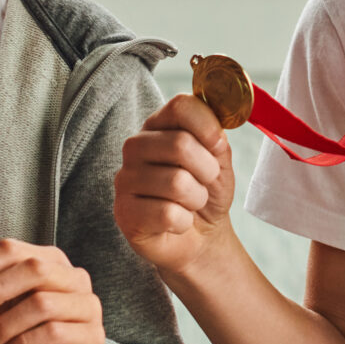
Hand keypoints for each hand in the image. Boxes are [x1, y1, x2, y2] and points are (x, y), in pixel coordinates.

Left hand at [0, 240, 103, 343]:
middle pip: (33, 269)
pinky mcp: (93, 336)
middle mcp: (74, 278)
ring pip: (43, 303)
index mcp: (51, 262)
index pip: (13, 250)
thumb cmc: (31, 340)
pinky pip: (53, 333)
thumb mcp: (5, 313)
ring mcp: (88, 306)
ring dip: (8, 323)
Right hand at [115, 95, 238, 277]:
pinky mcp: (124, 212)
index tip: (218, 145)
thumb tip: (215, 130)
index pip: (180, 105)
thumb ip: (216, 140)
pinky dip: (183, 222)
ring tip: (190, 203)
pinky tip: (177, 222)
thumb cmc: (206, 193)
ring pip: (177, 182)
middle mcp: (135, 147)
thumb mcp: (220, 161)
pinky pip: (167, 214)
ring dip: (196, 198)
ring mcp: (125, 179)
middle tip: (205, 182)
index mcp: (158, 126)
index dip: (207, 125)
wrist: (200, 238)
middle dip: (207, 170)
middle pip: (180, 143)